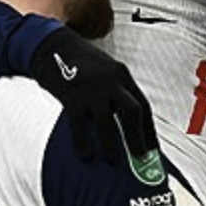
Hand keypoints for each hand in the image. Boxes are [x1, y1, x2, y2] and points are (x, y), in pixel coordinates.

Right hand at [31, 27, 158, 163]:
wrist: (53, 45)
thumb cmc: (81, 64)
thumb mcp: (105, 72)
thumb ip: (116, 92)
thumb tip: (124, 124)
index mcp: (122, 76)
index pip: (143, 105)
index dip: (149, 129)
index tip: (153, 149)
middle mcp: (111, 81)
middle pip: (131, 111)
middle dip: (137, 137)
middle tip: (140, 157)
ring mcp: (91, 87)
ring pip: (107, 120)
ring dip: (112, 143)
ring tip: (114, 160)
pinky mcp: (71, 95)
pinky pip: (79, 123)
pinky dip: (84, 141)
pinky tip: (86, 156)